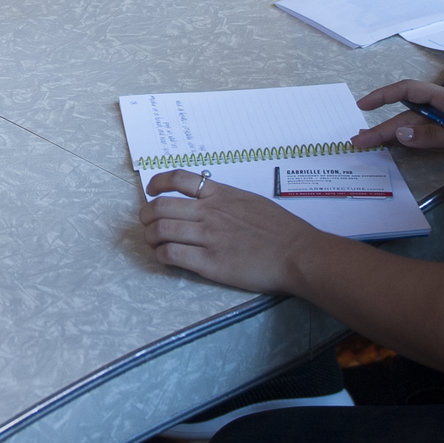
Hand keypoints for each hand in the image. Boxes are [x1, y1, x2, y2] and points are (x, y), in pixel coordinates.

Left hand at [139, 169, 314, 293]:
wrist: (297, 254)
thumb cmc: (281, 229)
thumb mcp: (251, 201)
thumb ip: (227, 200)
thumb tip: (209, 201)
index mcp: (221, 195)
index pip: (179, 179)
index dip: (158, 183)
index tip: (151, 190)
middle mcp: (210, 213)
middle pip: (161, 207)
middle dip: (146, 215)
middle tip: (147, 223)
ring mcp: (208, 238)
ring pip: (162, 231)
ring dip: (150, 236)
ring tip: (153, 241)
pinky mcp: (209, 263)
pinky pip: (172, 255)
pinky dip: (161, 255)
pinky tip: (165, 257)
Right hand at [350, 79, 443, 170]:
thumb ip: (435, 136)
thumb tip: (399, 131)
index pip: (410, 91)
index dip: (384, 96)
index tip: (363, 107)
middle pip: (408, 114)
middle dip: (382, 126)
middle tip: (359, 142)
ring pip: (415, 126)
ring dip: (393, 134)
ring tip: (370, 145)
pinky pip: (426, 136)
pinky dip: (409, 141)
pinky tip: (397, 147)